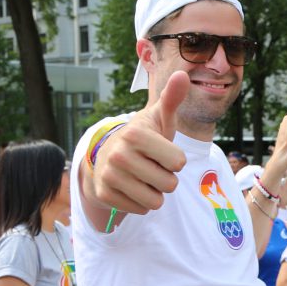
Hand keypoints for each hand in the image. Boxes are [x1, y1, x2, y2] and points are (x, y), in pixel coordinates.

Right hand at [90, 71, 189, 214]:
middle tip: (151, 166)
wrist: (110, 155)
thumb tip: (182, 75)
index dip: (175, 160)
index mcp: (135, 134)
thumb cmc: (145, 138)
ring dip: (155, 192)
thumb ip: (172, 98)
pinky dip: (141, 202)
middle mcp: (119, 155)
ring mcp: (109, 176)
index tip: (161, 152)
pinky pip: (141, 209)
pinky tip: (131, 187)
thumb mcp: (159, 118)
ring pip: (155, 201)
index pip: (179, 163)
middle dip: (166, 178)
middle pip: (169, 185)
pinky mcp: (104, 195)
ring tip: (143, 177)